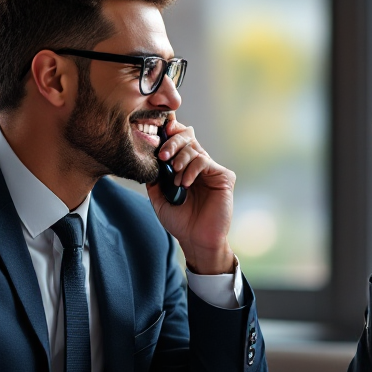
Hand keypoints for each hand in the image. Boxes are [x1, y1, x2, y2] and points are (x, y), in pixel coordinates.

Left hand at [147, 118, 235, 274]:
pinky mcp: (224, 177)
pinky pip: (204, 162)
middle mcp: (199, 166)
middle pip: (187, 138)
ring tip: (175, 180)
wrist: (196, 240)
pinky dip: (191, 170)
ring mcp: (212, 170)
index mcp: (185, 167)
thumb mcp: (159, 198)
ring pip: (195, 149)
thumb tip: (147, 159)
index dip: (171, 133)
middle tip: (163, 155)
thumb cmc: (180, 222)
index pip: (179, 142)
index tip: (159, 131)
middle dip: (172, 143)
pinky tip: (185, 184)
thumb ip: (155, 179)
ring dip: (180, 161)